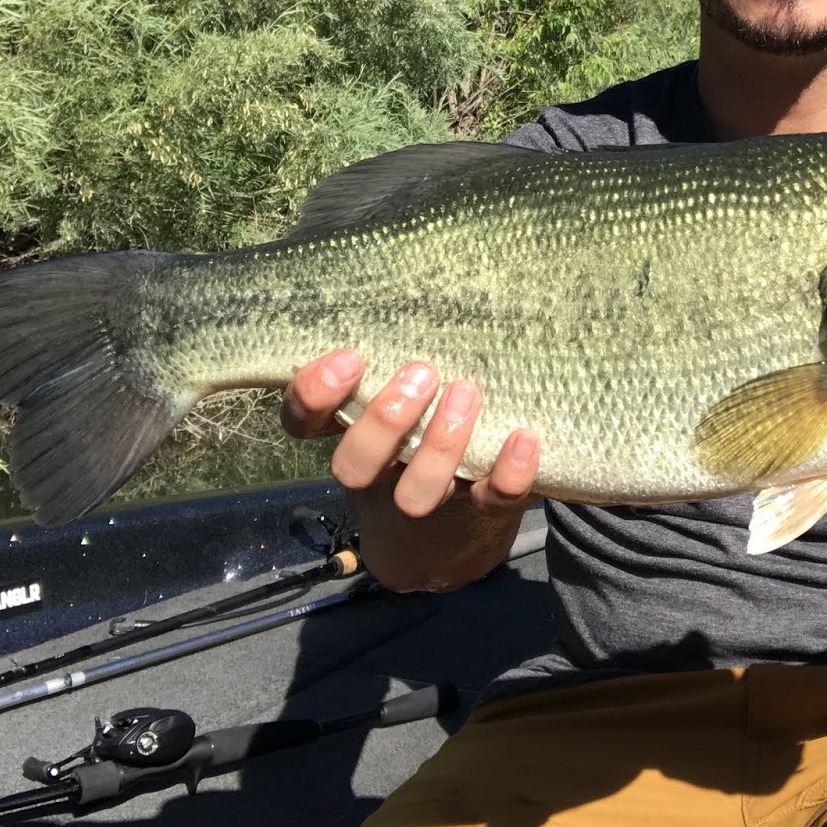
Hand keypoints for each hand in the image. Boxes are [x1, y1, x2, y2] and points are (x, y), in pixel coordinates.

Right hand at [281, 349, 538, 517]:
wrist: (451, 541)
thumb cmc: (419, 439)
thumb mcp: (395, 403)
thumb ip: (390, 361)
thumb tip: (408, 285)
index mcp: (351, 440)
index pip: (303, 422)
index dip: (314, 395)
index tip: (351, 357)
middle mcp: (380, 477)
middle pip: (354, 466)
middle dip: (384, 420)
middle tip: (422, 372)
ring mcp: (428, 502)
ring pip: (418, 494)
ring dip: (441, 445)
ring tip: (467, 393)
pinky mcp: (479, 515)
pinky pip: (492, 501)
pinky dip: (509, 472)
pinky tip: (523, 437)